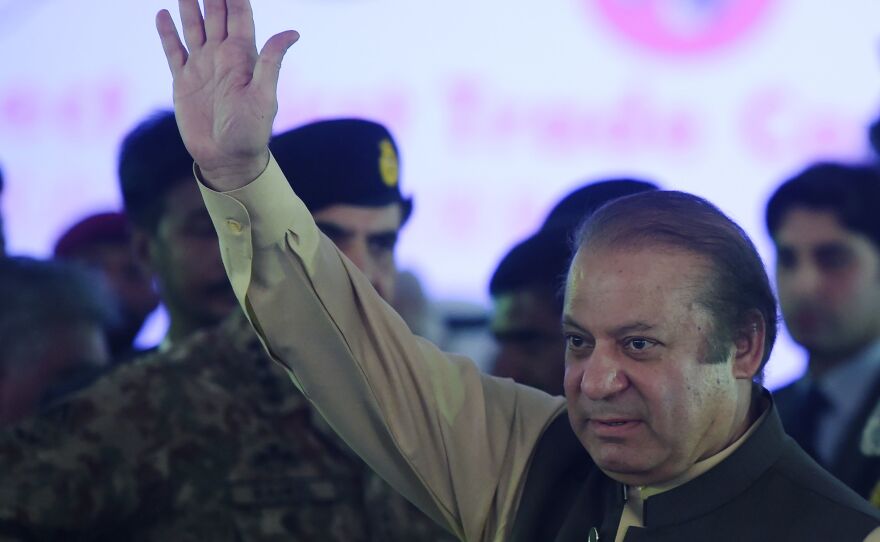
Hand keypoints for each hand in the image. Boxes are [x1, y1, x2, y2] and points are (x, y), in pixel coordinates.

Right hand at [156, 0, 298, 189]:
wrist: (227, 159)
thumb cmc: (251, 132)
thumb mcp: (264, 97)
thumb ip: (271, 62)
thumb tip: (293, 32)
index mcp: (243, 56)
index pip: (238, 14)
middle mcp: (222, 56)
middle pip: (215, 14)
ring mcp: (202, 67)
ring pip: (193, 27)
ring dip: (189, 6)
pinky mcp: (183, 81)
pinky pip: (173, 51)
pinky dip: (167, 33)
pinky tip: (164, 14)